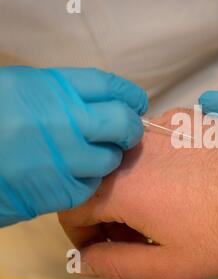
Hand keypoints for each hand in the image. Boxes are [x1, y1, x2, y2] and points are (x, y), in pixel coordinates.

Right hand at [0, 66, 147, 226]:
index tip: (135, 102)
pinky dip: (86, 180)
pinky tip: (69, 175)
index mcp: (49, 88)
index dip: (129, 95)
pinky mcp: (58, 192)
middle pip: (122, 122)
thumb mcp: (20, 90)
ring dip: (107, 157)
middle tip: (124, 131)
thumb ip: (63, 94)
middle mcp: (62, 121)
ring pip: (110, 159)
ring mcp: (63, 159)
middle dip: (129, 127)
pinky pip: (90, 186)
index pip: (109, 86)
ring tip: (89, 155)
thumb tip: (104, 103)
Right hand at [58, 109, 217, 278]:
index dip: (81, 233)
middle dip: (108, 213)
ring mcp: (162, 126)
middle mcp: (137, 147)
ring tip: (164, 212)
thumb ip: (117, 265)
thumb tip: (90, 259)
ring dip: (132, 188)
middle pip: (99, 181)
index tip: (100, 245)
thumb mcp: (169, 263)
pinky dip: (154, 166)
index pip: (73, 205)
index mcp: (124, 184)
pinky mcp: (185, 118)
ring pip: (126, 161)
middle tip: (135, 236)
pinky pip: (153, 144)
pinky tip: (184, 185)